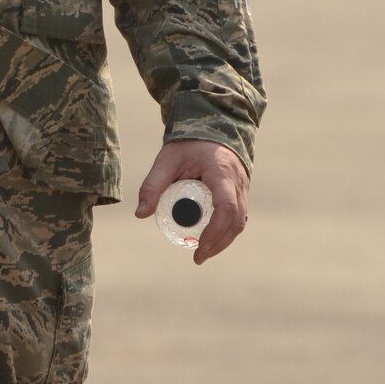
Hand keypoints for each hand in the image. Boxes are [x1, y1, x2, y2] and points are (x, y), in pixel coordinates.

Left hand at [135, 140, 250, 265]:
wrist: (211, 126)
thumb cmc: (189, 144)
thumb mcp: (167, 160)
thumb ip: (153, 184)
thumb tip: (140, 214)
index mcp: (222, 171)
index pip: (226, 207)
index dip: (215, 231)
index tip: (199, 247)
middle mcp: (238, 181)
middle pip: (236, 220)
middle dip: (219, 243)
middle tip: (198, 257)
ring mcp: (244, 186)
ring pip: (241, 221)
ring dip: (224, 240)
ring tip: (203, 252)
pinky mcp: (242, 191)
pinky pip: (239, 216)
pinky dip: (227, 231)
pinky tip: (212, 240)